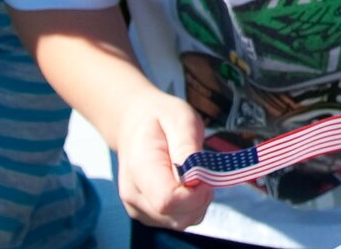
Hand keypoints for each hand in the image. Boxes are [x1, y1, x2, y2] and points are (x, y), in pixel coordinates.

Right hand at [115, 91, 211, 229]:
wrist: (135, 124)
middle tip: (203, 170)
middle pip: (176, 217)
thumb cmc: (160, 119)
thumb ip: (187, 148)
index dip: (195, 194)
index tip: (206, 174)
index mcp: (140, 168)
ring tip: (194, 174)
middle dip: (200, 198)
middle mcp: (134, 194)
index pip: (168, 200)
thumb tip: (194, 177)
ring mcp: (138, 207)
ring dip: (197, 203)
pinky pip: (176, 221)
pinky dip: (190, 207)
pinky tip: (188, 185)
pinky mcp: (147, 213)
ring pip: (179, 222)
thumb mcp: (180, 119)